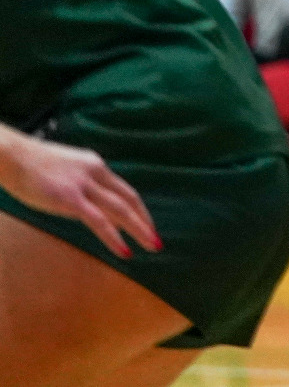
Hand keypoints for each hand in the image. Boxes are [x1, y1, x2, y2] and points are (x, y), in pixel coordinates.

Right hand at [0, 133, 158, 258]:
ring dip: (138, 230)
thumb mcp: (65, 173)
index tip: (147, 224)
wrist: (12, 156)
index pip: (124, 191)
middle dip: (145, 222)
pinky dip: (114, 237)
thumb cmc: (31, 167)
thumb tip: (87, 208)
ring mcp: (84, 185)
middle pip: (129, 200)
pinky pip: (98, 221)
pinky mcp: (70, 198)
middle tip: (156, 240)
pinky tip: (124, 250)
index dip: (138, 209)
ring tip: (151, 246)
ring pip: (120, 210)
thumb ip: (81, 188)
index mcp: (96, 166)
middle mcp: (96, 172)